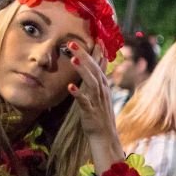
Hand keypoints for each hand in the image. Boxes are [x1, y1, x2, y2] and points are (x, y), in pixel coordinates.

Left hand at [67, 42, 124, 172]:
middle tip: (72, 42)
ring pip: (91, 82)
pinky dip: (78, 93)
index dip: (93, 52)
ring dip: (82, 69)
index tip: (89, 38)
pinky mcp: (91, 112)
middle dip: (84, 55)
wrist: (105, 137)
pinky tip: (70, 86)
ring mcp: (97, 101)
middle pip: (94, 69)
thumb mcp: (100, 94)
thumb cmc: (100, 115)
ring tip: (72, 58)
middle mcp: (102, 90)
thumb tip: (97, 63)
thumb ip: (97, 78)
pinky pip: (84, 101)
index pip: (99, 65)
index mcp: (104, 85)